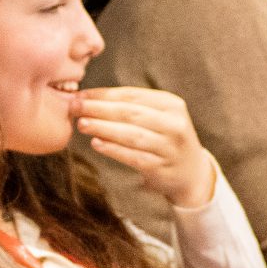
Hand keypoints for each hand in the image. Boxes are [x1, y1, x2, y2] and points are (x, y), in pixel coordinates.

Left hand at [79, 87, 218, 210]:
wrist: (191, 172)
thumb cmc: (165, 139)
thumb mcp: (158, 117)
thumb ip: (131, 107)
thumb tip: (89, 99)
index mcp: (171, 104)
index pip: (132, 95)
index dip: (104, 94)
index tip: (80, 95)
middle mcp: (174, 124)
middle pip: (131, 113)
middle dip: (100, 109)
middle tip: (75, 107)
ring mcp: (170, 147)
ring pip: (132, 135)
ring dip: (104, 128)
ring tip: (82, 124)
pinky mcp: (162, 168)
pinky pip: (134, 157)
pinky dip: (114, 150)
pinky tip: (97, 144)